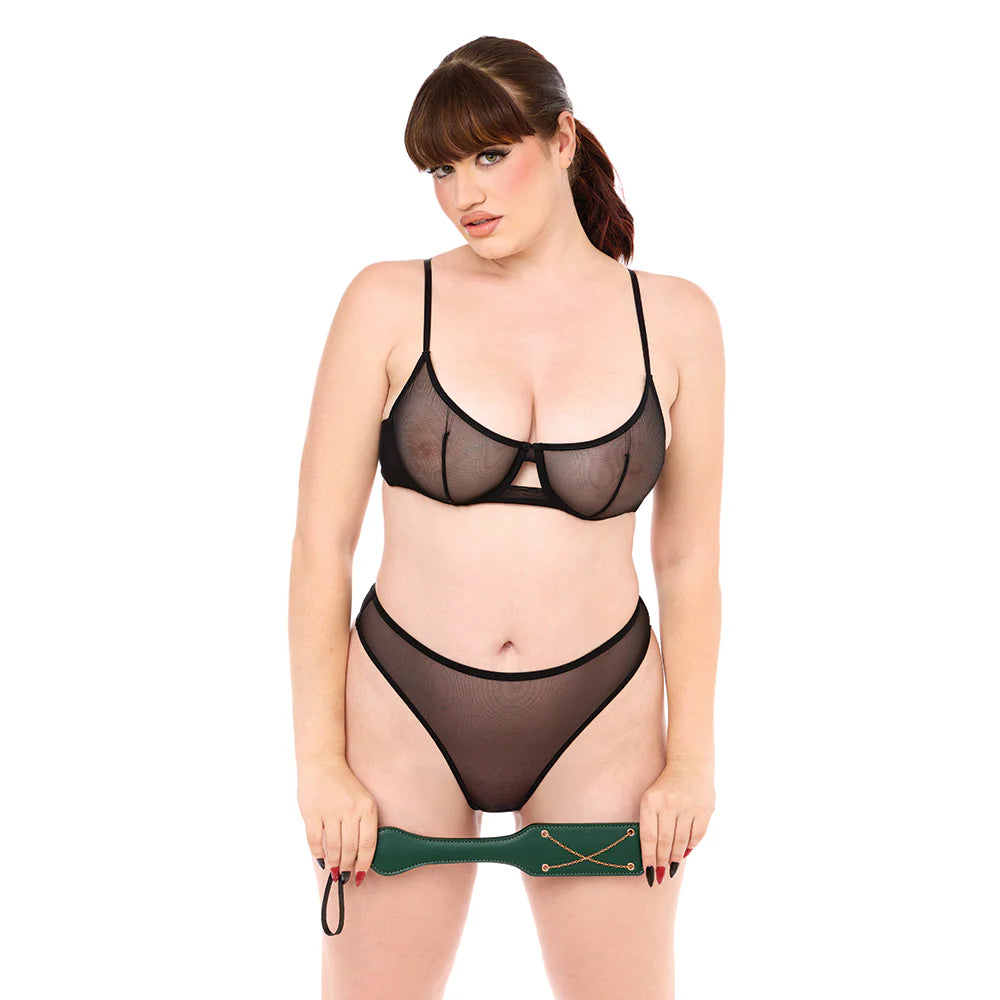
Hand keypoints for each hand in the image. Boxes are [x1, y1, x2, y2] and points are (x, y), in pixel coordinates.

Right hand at [297, 757, 378, 886]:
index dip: (365, 864)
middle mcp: (350, 810)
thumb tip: (362, 856)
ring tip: (334, 872)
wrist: (322, 763)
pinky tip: (322, 860)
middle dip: (348, 868)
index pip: (368, 844)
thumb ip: (364, 823)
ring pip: (334, 848)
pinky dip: (319, 854)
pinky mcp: (312, 813)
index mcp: (367, 807)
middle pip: (350, 849)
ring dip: (334, 864)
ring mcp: (330, 811)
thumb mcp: (362, 800)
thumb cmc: (344, 785)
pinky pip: (315, 841)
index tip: (361, 876)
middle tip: (345, 877)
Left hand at [638, 756, 714, 883]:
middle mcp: (669, 804)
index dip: (648, 858)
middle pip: (664, 842)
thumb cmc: (665, 786)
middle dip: (661, 862)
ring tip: (671, 868)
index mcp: (651, 802)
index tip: (648, 872)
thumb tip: (651, 854)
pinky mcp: (704, 809)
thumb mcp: (651, 798)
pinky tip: (685, 853)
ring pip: (681, 841)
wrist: (690, 764)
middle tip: (659, 876)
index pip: (648, 837)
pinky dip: (690, 847)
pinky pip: (697, 835)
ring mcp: (688, 806)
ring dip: (675, 857)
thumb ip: (650, 822)